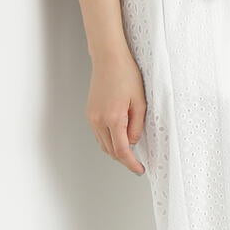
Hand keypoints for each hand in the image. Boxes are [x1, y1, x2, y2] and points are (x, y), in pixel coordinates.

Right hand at [87, 50, 146, 173]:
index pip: (122, 151)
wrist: (108, 59)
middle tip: (137, 162)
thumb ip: (137, 125)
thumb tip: (133, 141)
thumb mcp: (140, 101)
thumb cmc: (126, 75)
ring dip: (115, 151)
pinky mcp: (90, 113)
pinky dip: (108, 140)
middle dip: (124, 159)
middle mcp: (99, 120)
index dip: (131, 163)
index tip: (139, 169)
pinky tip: (118, 137)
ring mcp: (92, 117)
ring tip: (129, 151)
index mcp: (114, 118)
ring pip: (103, 144)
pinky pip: (99, 134)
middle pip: (110, 151)